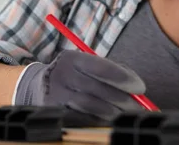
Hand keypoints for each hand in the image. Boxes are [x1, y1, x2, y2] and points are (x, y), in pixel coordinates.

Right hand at [14, 50, 145, 125]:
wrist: (38, 85)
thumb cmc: (74, 73)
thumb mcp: (87, 64)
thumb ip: (112, 70)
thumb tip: (137, 87)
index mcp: (74, 58)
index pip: (103, 68)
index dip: (124, 78)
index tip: (140, 88)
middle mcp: (63, 74)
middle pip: (98, 89)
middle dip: (123, 99)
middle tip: (139, 107)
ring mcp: (56, 94)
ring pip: (90, 106)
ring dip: (113, 112)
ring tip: (126, 115)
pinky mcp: (52, 111)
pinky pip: (81, 117)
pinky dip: (98, 120)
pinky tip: (110, 121)